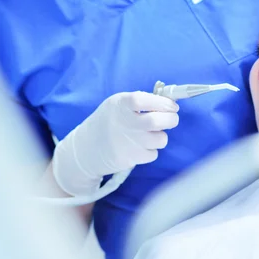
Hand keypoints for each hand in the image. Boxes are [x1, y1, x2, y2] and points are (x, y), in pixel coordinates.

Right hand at [53, 91, 179, 195]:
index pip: (143, 100)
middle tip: (171, 117)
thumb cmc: (108, 121)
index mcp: (120, 105)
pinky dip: (151, 150)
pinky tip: (140, 145)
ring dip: (161, 136)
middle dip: (171, 119)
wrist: (87, 148)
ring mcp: (128, 142)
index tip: (171, 105)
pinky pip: (153, 153)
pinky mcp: (131, 158)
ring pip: (161, 139)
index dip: (162, 102)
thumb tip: (168, 102)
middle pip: (157, 121)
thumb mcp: (117, 104)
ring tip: (151, 133)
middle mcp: (125, 123)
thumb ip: (139, 101)